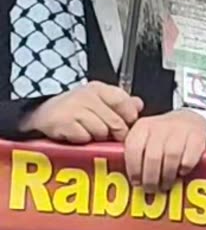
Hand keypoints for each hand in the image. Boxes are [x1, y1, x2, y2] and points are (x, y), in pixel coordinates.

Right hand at [18, 81, 142, 143]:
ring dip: (97, 138)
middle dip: (115, 133)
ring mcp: (74, 108)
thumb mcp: (99, 101)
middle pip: (116, 123)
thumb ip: (121, 103)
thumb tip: (139, 104)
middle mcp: (87, 95)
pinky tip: (76, 135)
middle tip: (107, 135)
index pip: (124, 103)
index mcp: (99, 89)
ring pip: (101, 132)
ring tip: (89, 133)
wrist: (42, 113)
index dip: (128, 118)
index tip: (126, 125)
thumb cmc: (75, 109)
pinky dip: (82, 141)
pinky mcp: (62, 122)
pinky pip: (84, 138)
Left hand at [123, 110, 205, 192]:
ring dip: (167, 176)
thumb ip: (136, 153)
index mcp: (143, 126)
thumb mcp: (146, 138)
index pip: (133, 148)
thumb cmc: (163, 136)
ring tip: (166, 185)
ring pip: (171, 157)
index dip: (134, 169)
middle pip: (153, 156)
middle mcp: (160, 126)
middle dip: (151, 177)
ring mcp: (181, 130)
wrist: (190, 119)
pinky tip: (181, 172)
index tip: (136, 182)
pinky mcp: (198, 136)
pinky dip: (184, 169)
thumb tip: (129, 179)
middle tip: (151, 189)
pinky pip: (189, 158)